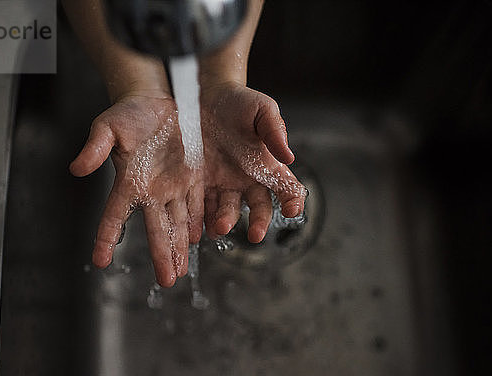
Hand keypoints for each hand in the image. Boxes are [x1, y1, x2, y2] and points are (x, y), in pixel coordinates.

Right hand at [69, 93, 203, 286]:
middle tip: (166, 281)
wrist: (156, 101)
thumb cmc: (128, 113)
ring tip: (180, 270)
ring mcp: (173, 185)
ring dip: (179, 247)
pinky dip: (196, 222)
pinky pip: (195, 203)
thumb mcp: (108, 127)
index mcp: (128, 182)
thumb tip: (76, 168)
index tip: (100, 261)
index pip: (114, 217)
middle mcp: (151, 190)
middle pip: (155, 229)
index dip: (106, 238)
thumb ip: (94, 147)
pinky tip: (196, 239)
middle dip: (161, 255)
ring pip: (177, 222)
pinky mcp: (192, 176)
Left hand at [200, 82, 306, 242]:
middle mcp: (247, 180)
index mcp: (268, 165)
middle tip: (255, 234)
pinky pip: (202, 204)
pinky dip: (202, 217)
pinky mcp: (200, 183)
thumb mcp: (262, 110)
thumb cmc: (240, 101)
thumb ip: (275, 130)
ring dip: (226, 221)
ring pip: (228, 210)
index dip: (292, 200)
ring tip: (221, 228)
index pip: (286, 188)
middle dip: (259, 222)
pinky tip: (199, 225)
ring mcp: (223, 184)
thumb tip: (288, 156)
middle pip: (259, 207)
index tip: (292, 210)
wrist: (206, 96)